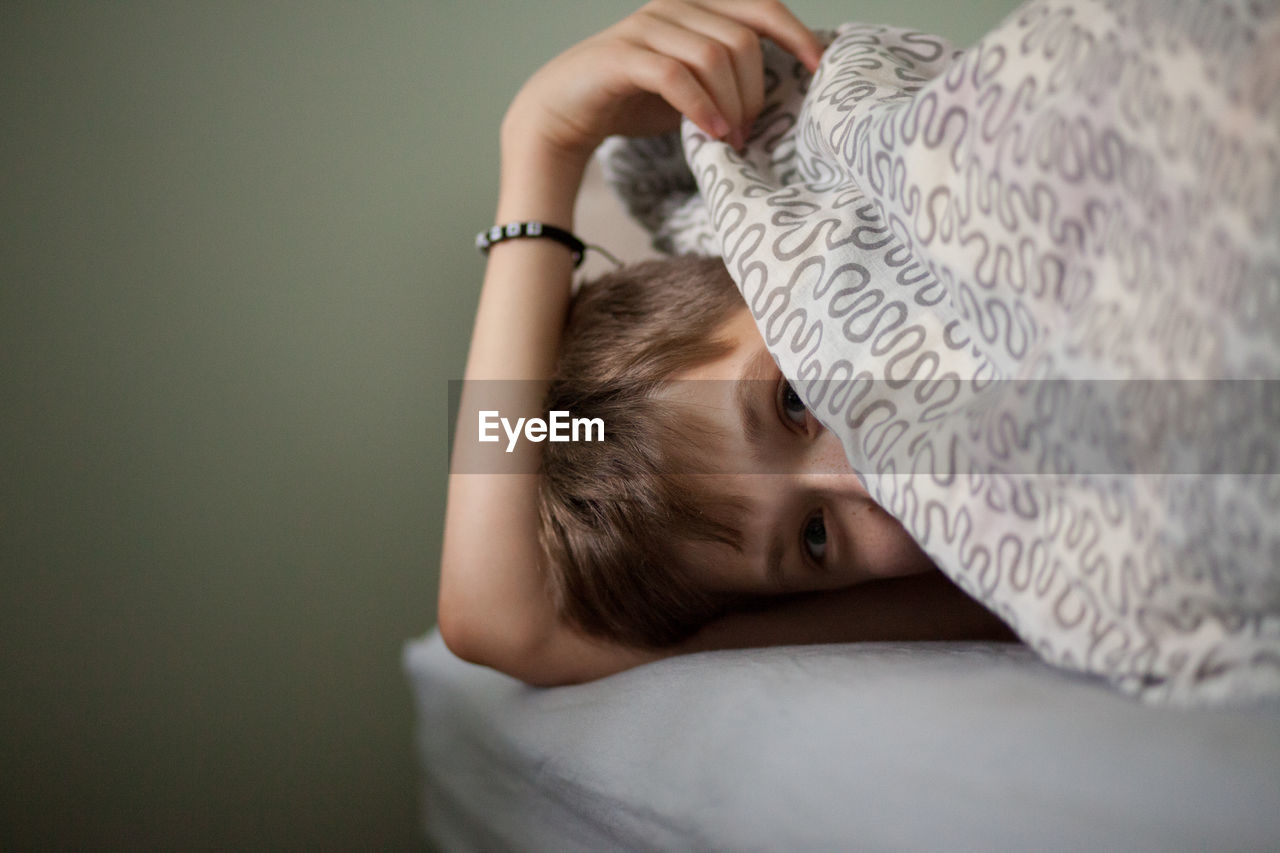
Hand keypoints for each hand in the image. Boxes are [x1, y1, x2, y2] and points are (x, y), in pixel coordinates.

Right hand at [503, 0, 822, 162]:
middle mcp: (673, 6)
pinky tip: (712, 133)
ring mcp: (646, 27)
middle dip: (755, 91)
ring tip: (731, 140)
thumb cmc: (633, 101)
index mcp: (696, 7)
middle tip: (749, 134)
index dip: (795, 34)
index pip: (760, 6)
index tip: (818, 68)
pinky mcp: (622, 56)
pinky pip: (675, 76)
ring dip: (731, 103)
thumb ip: (727, 78)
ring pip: (713, 55)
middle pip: (742, 39)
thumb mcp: (692, 85)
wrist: (562, 114)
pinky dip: (701, 107)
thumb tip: (779, 96)